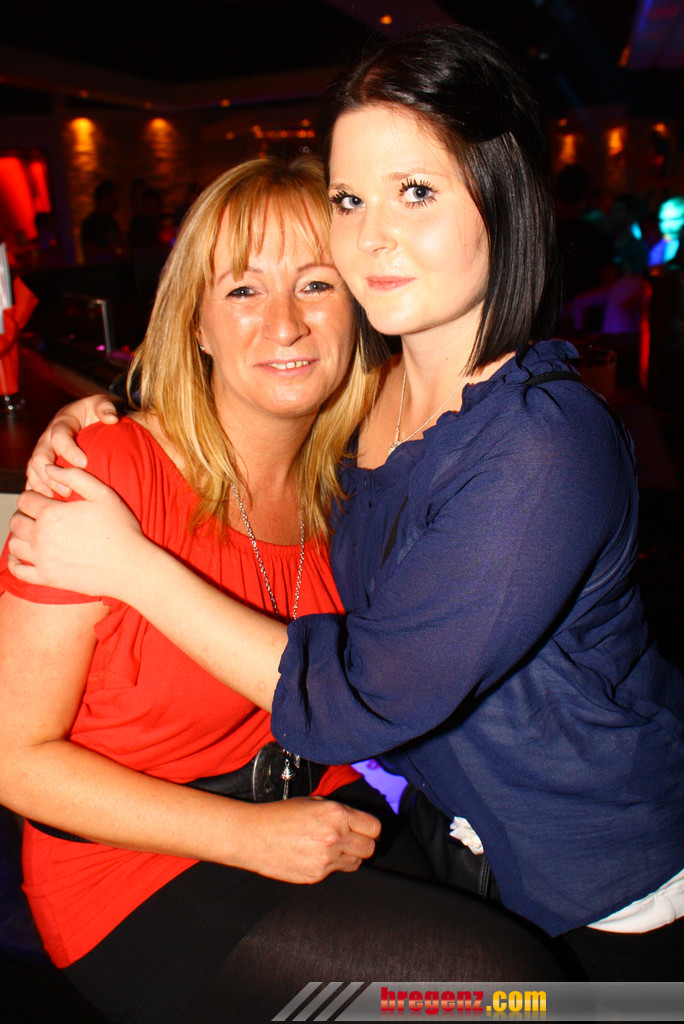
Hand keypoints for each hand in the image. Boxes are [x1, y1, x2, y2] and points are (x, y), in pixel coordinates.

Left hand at [8, 467, 143, 598]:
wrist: (130, 567)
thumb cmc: (121, 530)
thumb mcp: (104, 494)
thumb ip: (74, 477)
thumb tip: (48, 468)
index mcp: (52, 513)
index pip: (25, 499)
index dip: (33, 496)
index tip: (45, 500)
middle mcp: (42, 536)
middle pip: (16, 521)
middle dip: (24, 515)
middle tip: (39, 516)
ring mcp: (42, 559)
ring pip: (14, 544)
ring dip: (21, 536)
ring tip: (35, 534)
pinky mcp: (47, 578)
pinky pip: (17, 570)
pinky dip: (14, 562)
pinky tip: (23, 556)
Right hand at [26, 396, 118, 496]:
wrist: (84, 422)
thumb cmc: (92, 414)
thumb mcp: (99, 405)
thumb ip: (105, 407)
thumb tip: (111, 418)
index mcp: (61, 422)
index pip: (59, 435)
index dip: (69, 449)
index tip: (84, 463)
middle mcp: (47, 438)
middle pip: (40, 456)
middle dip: (52, 474)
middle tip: (68, 489)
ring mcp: (42, 452)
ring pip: (33, 470)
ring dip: (44, 485)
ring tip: (59, 498)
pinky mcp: (41, 466)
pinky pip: (33, 479)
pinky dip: (38, 491)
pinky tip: (49, 503)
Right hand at [243, 797, 379, 883]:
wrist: (253, 835)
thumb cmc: (280, 815)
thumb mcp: (313, 802)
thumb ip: (337, 811)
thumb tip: (354, 820)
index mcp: (337, 814)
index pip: (374, 828)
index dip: (371, 830)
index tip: (367, 831)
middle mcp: (336, 837)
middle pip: (369, 849)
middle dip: (364, 844)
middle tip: (352, 841)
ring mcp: (327, 859)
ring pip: (355, 863)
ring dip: (349, 857)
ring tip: (331, 848)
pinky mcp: (317, 876)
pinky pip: (334, 872)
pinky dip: (330, 866)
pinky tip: (314, 856)